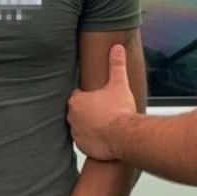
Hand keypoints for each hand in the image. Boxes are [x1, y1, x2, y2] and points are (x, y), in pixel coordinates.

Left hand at [67, 44, 135, 160]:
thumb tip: (117, 49)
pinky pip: (85, 142)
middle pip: (78, 112)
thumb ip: (116, 65)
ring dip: (90, 126)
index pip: (78, 96)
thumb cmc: (120, 111)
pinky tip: (104, 137)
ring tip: (105, 125)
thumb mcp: (119, 84)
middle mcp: (72, 117)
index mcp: (76, 101)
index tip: (100, 100)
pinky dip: (92, 140)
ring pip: (81, 127)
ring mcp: (76, 133)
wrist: (124, 136)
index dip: (89, 97)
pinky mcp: (82, 146)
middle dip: (89, 112)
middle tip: (104, 112)